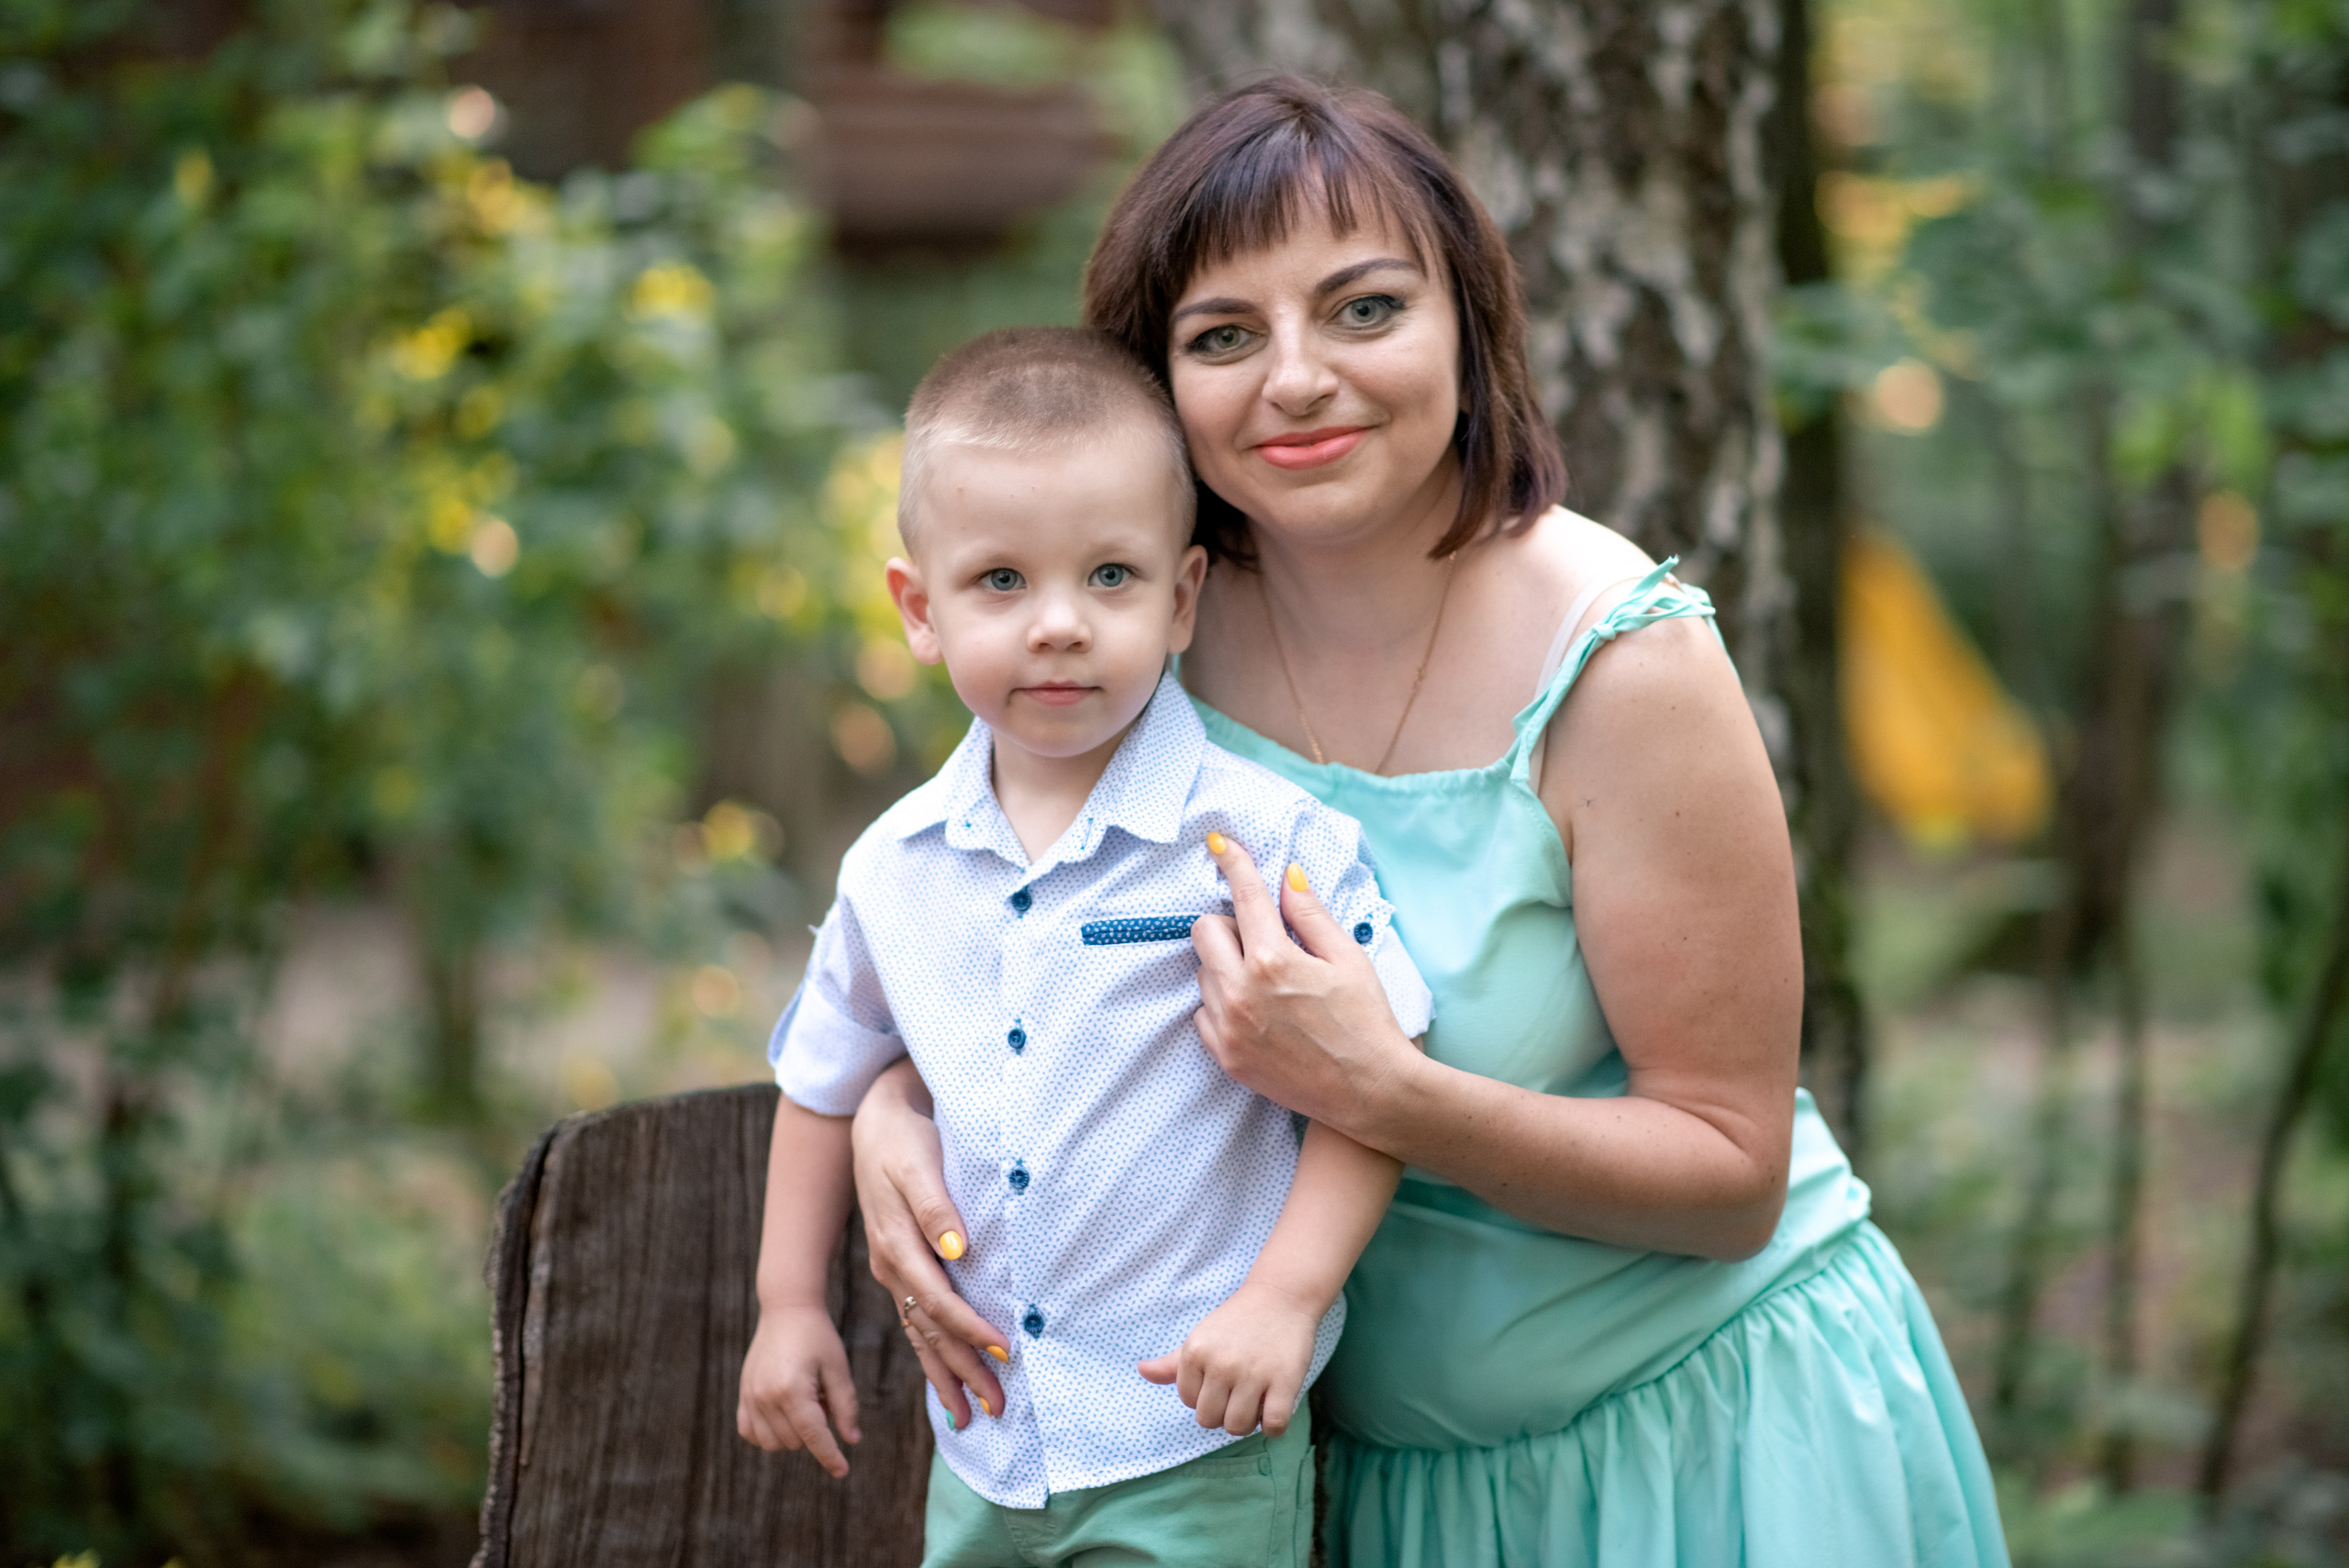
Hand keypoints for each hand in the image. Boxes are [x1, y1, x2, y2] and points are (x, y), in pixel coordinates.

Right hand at [737, 1302, 860, 1476]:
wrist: (786, 1310)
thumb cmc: (818, 1337)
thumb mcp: (838, 1368)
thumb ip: (846, 1406)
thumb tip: (851, 1441)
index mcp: (793, 1389)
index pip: (813, 1436)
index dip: (830, 1456)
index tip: (842, 1471)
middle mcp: (766, 1397)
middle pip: (795, 1441)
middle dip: (815, 1431)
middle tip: (822, 1398)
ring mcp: (750, 1397)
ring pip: (772, 1443)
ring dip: (793, 1434)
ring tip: (804, 1401)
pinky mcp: (742, 1394)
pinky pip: (750, 1433)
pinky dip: (767, 1434)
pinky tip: (782, 1416)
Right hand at [851, 1059, 1006, 1428]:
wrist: (873, 1120)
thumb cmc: (903, 1137)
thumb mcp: (917, 1161)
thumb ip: (935, 1206)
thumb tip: (958, 1250)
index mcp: (897, 1243)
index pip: (938, 1298)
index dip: (970, 1328)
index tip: (1004, 1351)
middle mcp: (891, 1264)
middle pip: (929, 1328)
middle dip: (961, 1370)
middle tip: (996, 1408)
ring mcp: (891, 1269)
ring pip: (919, 1332)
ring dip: (945, 1374)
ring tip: (969, 1414)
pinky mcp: (896, 1266)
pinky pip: (912, 1320)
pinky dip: (929, 1353)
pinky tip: (942, 1378)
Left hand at [1137, 1281, 1318, 1436]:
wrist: (1281, 1297)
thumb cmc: (1237, 1322)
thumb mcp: (1200, 1338)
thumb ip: (1171, 1363)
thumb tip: (1142, 1371)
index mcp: (1194, 1352)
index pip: (1189, 1401)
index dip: (1206, 1396)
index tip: (1221, 1381)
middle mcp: (1220, 1364)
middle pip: (1209, 1420)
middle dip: (1223, 1413)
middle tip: (1238, 1394)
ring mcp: (1253, 1374)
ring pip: (1237, 1427)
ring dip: (1247, 1422)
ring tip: (1255, 1401)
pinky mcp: (1285, 1382)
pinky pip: (1273, 1425)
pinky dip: (1272, 1426)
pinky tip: (1273, 1408)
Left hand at [1191, 833, 1419, 1133]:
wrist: (1369, 1092)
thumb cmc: (1366, 1021)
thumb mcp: (1347, 959)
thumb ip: (1310, 915)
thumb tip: (1286, 877)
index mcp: (1274, 960)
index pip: (1244, 897)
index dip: (1233, 863)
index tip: (1219, 843)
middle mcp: (1241, 991)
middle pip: (1204, 930)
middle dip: (1229, 925)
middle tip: (1263, 940)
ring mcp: (1228, 1027)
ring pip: (1202, 972)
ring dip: (1225, 965)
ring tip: (1267, 983)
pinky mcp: (1224, 1055)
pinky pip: (1203, 1012)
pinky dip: (1222, 1003)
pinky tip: (1257, 1012)